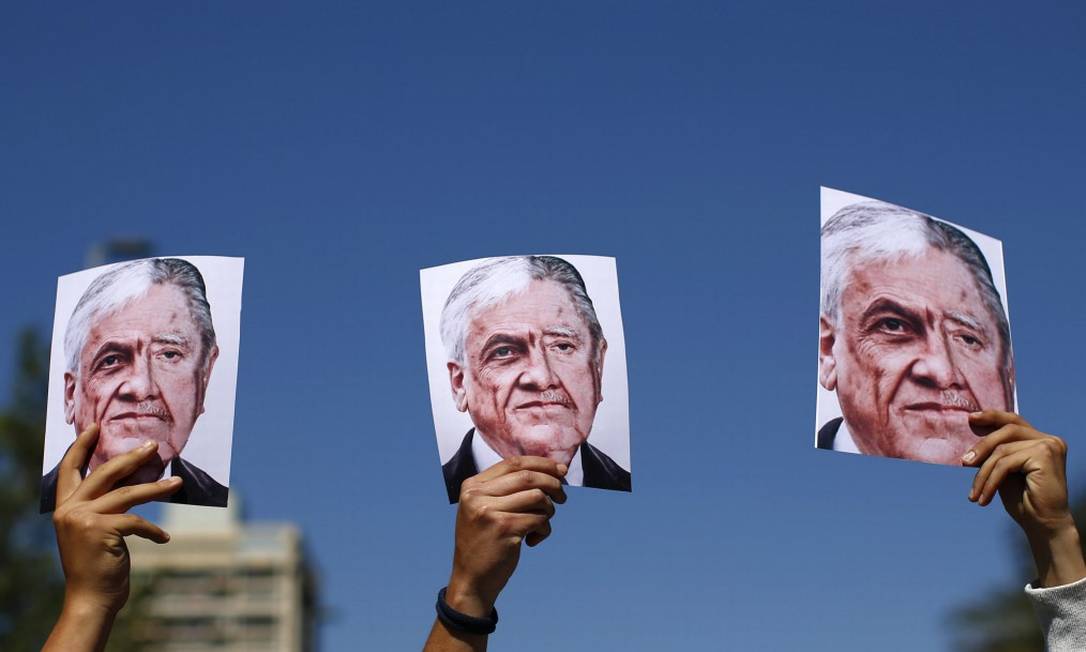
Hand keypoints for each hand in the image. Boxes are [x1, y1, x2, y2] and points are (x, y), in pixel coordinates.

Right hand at [44, 424, 181, 651]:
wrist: (91, 599)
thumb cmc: (97, 566)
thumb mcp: (93, 532)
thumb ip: (100, 508)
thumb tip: (129, 482)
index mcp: (64, 508)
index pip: (69, 470)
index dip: (81, 447)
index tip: (96, 428)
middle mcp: (70, 510)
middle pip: (105, 473)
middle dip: (132, 457)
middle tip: (154, 446)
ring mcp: (83, 519)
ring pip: (128, 494)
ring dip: (156, 489)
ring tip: (177, 484)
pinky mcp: (101, 530)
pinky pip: (137, 521)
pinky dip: (153, 530)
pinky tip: (164, 538)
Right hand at [445, 456, 567, 617]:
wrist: (472, 579)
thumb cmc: (486, 543)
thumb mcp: (485, 509)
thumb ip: (507, 489)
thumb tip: (553, 470)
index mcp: (472, 486)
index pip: (513, 462)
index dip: (541, 464)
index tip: (561, 470)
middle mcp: (478, 495)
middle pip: (528, 476)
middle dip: (553, 484)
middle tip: (562, 497)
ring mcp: (490, 511)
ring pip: (537, 496)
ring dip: (549, 510)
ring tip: (541, 523)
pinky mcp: (504, 528)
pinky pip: (539, 519)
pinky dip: (544, 529)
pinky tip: (533, 540)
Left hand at [962, 410, 1084, 586]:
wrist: (1042, 525)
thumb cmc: (1024, 500)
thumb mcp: (1005, 471)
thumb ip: (996, 452)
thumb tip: (972, 434)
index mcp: (1041, 440)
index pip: (1013, 421)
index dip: (992, 416)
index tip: (970, 418)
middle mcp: (1049, 439)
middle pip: (1006, 430)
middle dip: (981, 446)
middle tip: (963, 462)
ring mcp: (1049, 445)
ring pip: (1002, 450)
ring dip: (983, 473)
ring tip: (975, 494)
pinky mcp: (1045, 455)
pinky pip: (1005, 463)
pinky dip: (990, 481)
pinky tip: (984, 498)